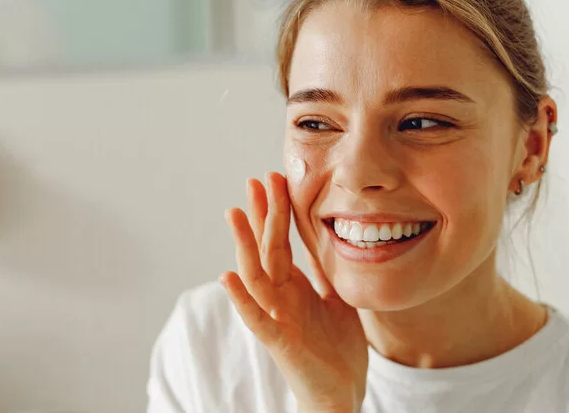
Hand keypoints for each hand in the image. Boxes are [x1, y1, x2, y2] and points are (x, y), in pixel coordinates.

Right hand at [221, 172, 367, 411]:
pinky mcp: (281, 343)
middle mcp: (280, 299)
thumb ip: (325, 273)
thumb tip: (325, 240)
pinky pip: (257, 319)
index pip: (279, 241)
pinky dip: (241, 299)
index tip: (272, 178)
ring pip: (255, 276)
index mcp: (293, 287)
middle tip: (254, 180)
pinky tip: (226, 277)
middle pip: (265, 249)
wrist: (341, 393)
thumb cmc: (336, 350)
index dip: (275, 211)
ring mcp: (278, 319)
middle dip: (260, 214)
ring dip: (243, 244)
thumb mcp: (336, 300)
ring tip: (233, 213)